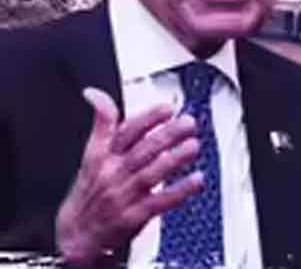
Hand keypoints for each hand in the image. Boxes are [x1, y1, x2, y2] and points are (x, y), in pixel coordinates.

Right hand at [55, 88, 203, 265]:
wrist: (75, 234)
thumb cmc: (90, 190)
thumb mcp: (90, 154)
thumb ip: (101, 124)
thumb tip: (95, 94)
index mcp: (103, 156)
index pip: (125, 132)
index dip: (147, 118)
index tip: (168, 108)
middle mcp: (113, 173)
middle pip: (143, 150)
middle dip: (168, 134)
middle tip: (189, 123)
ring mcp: (124, 195)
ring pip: (152, 173)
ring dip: (175, 159)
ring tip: (193, 146)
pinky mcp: (134, 216)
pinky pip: (160, 201)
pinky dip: (179, 191)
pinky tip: (196, 180)